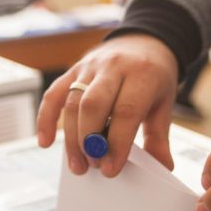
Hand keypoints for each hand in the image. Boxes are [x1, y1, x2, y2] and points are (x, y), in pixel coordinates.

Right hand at [37, 33, 178, 176]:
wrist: (144, 41)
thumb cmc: (153, 76)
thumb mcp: (164, 104)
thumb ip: (158, 137)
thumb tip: (161, 168)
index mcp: (142, 74)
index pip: (126, 111)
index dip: (117, 143)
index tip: (111, 168)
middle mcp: (114, 66)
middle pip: (93, 105)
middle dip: (90, 141)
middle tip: (95, 165)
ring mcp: (91, 66)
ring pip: (73, 102)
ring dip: (72, 138)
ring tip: (78, 165)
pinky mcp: (73, 69)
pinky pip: (54, 94)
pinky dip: (46, 119)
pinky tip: (46, 142)